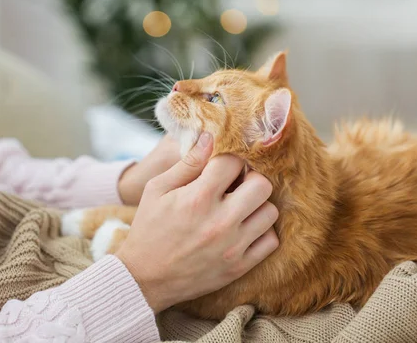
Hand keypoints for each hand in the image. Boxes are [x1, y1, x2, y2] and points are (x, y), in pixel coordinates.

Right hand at [115, 133, 279, 312]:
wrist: (145, 277)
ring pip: (271, 212)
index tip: (223, 165)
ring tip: (240, 207)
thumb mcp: (157, 190)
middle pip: (261, 184)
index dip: (229, 158)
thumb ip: (187, 164)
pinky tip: (244, 228)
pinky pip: (271, 241)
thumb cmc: (149, 228)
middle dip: (250, 178)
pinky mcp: (239, 266)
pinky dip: (262, 232)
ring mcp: (233, 246)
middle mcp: (221, 221)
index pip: (233, 162)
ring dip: (257, 205)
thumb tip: (210, 138)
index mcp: (198, 198)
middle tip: (236, 184)